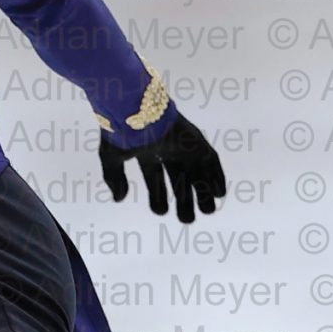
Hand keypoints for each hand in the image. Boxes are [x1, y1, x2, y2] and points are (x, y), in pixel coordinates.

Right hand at [98, 110, 226, 223]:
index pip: (155, 178)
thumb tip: (119, 198)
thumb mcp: (113, 157)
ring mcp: (183, 145)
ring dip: (203, 192)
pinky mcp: (196, 141)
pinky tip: (219, 194)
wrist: (135, 111)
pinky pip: (212, 160)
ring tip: (207, 212)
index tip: (160, 212)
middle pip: (179, 179)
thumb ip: (114, 178)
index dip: (158, 195)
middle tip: (187, 220)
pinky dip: (217, 176)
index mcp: (147, 152)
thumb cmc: (123, 132)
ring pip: (196, 172)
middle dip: (184, 200)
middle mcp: (167, 149)